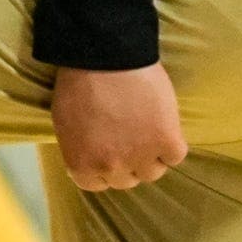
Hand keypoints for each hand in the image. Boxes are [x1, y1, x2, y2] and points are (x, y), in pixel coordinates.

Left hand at [51, 63, 187, 192]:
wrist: (107, 56)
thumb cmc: (79, 83)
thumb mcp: (66, 123)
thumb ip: (79, 148)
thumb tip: (90, 157)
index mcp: (82, 164)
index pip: (97, 184)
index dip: (104, 169)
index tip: (109, 154)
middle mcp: (111, 167)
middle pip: (126, 180)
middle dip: (128, 163)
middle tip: (131, 140)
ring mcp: (140, 156)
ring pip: (153, 172)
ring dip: (152, 156)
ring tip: (148, 131)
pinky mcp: (167, 140)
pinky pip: (175, 156)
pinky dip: (173, 145)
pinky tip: (165, 126)